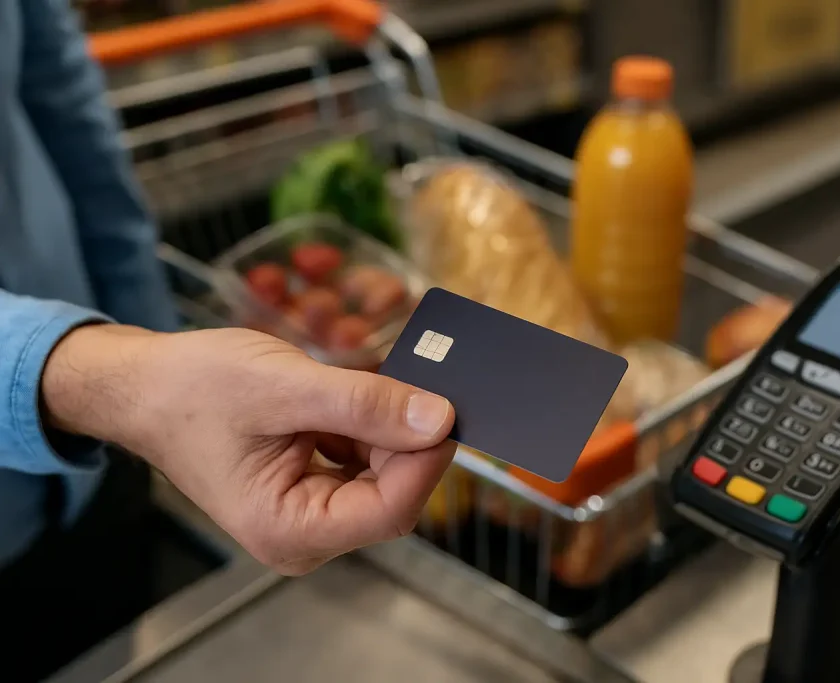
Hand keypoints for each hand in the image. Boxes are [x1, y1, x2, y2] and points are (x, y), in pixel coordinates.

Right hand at [43, 325, 455, 574]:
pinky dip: (368, 427)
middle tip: (415, 381)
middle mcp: (303, 536)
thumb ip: (365, 404)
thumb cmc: (195, 389)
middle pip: (391, 494)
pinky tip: (350, 397)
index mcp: (288, 529)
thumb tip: (439, 419)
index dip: (426, 459)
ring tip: (363, 384)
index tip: (448, 407)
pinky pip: (363, 463)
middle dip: (406, 439)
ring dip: (386, 428)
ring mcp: (309, 516)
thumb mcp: (286, 386)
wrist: (145, 386)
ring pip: (382, 476)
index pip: (390, 509)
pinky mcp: (312, 490)